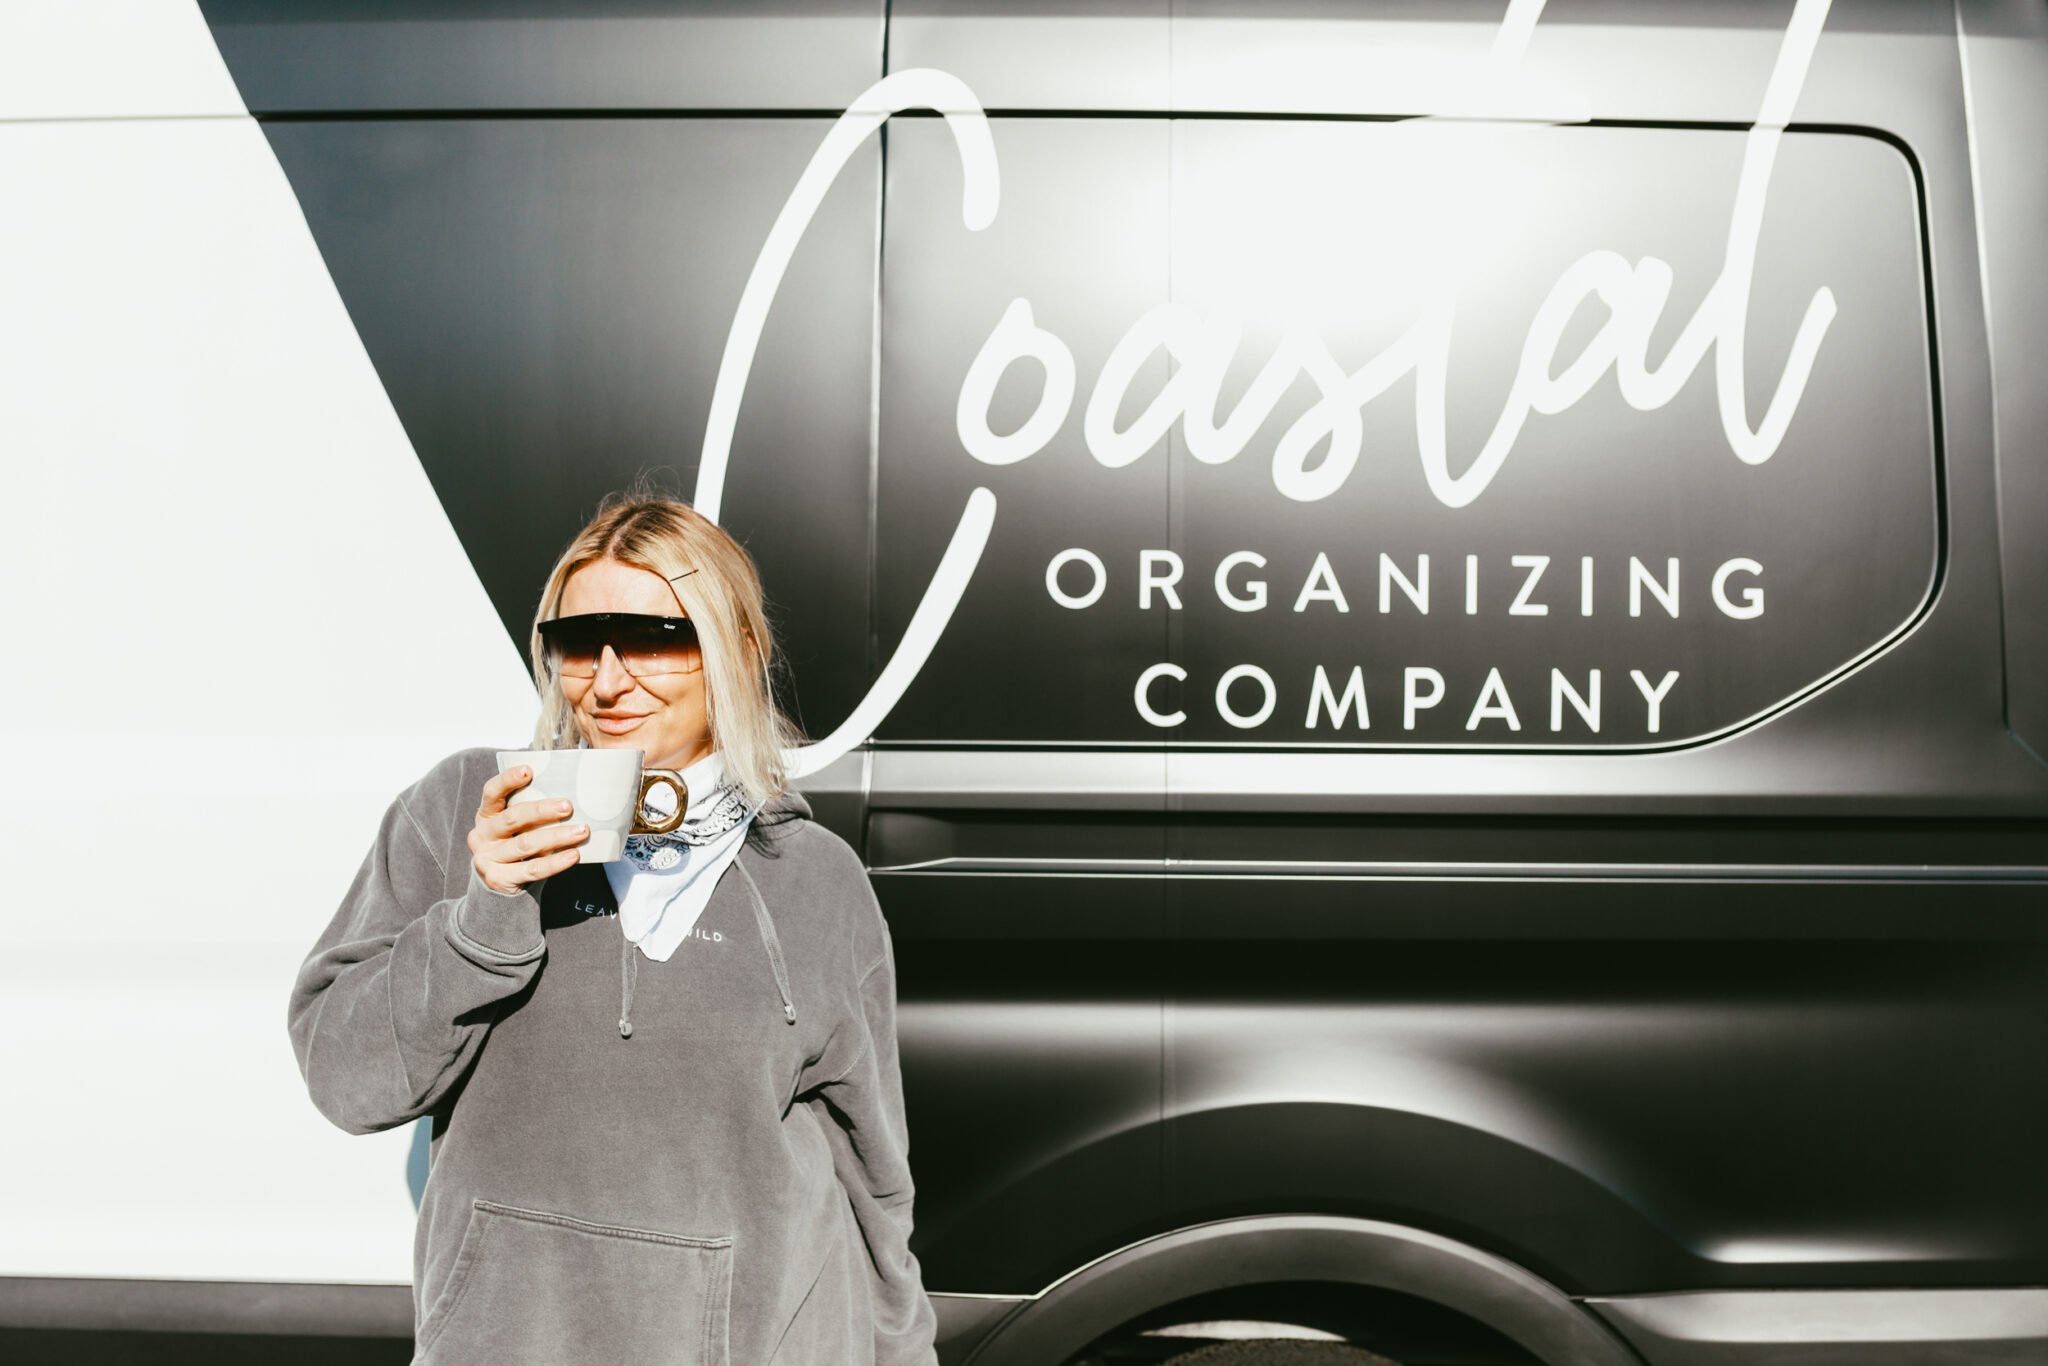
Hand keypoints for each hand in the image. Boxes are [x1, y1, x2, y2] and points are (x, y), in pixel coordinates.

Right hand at [469, 767, 587, 895]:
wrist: (500, 884)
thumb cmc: (516, 843)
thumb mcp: (517, 826)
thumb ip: (532, 811)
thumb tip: (573, 796)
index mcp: (486, 815)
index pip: (491, 792)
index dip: (507, 780)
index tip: (528, 770)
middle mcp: (481, 835)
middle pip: (512, 818)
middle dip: (542, 811)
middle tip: (568, 806)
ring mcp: (486, 859)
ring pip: (525, 844)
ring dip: (557, 836)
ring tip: (581, 831)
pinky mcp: (498, 879)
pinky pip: (532, 869)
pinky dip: (556, 862)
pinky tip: (574, 855)